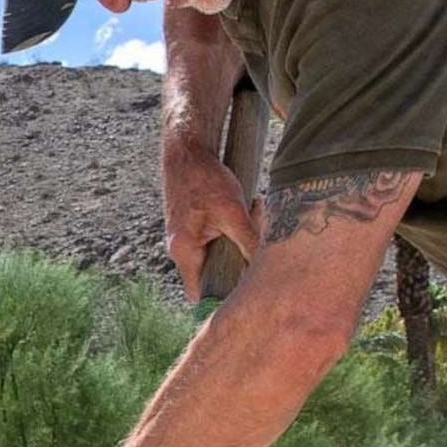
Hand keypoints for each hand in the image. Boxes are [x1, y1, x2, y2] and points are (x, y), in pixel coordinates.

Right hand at [161, 146, 259, 301]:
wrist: (187, 148)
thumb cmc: (205, 179)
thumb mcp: (232, 212)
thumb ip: (248, 242)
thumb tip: (265, 267)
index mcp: (184, 252)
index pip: (199, 294)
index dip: (221, 298)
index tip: (247, 291)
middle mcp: (181, 249)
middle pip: (215, 271)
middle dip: (241, 259)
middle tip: (260, 239)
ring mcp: (187, 236)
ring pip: (221, 250)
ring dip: (243, 236)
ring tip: (256, 209)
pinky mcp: (195, 224)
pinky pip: (219, 235)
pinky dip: (236, 225)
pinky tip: (250, 205)